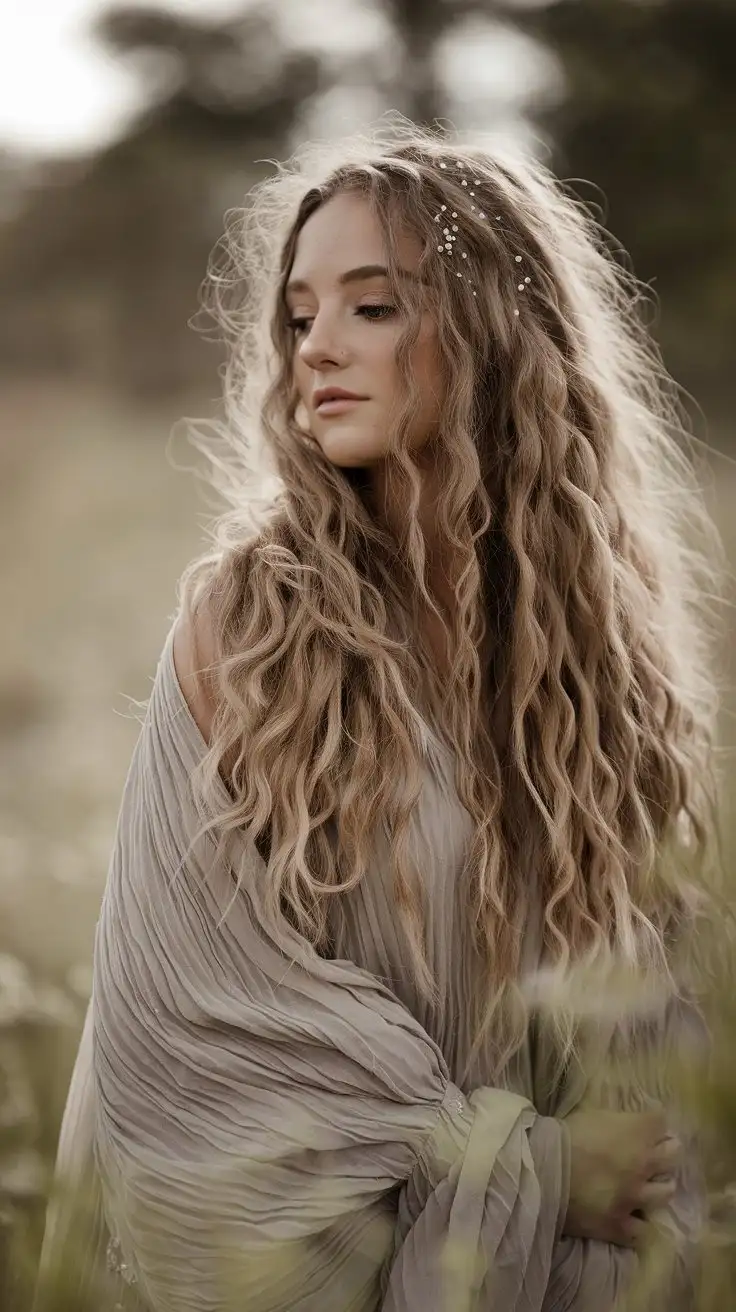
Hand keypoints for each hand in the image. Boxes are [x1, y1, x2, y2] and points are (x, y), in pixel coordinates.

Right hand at [562, 1108, 680, 1247]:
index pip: (661, 1121)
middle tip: (654, 1153)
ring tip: (647, 1186)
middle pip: (674, 1154)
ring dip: (658, 1186)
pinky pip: (641, 1231)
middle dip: (666, 1150)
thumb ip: (618, 1121)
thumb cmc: (564, 1135)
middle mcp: (644, 1164)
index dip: (654, 1123)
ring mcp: (635, 1197)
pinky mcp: (620, 1225)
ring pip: (666, 1192)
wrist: (542, 1169)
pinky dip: (638, 1224)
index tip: (648, 1126)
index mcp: (636, 1132)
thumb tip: (630, 1125)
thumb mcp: (593, 1114)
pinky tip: (632, 1220)